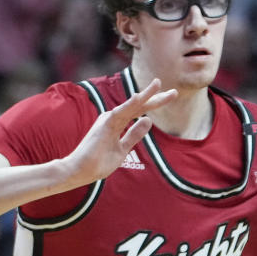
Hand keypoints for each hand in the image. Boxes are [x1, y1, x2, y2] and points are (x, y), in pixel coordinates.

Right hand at [59, 79, 176, 186]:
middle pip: (139, 105)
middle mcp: (114, 117)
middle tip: (175, 92)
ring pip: (131, 105)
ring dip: (145, 95)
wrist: (80, 171)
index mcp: (117, 122)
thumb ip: (134, 135)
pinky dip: (130, 104)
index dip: (155, 102)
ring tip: (158, 84)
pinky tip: (140, 96)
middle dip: (157, 98)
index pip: (140, 111)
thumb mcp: (123, 149)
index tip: (171, 95)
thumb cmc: (98, 162)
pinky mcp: (104, 124)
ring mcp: (109, 120)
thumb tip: (148, 120)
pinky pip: (120, 113)